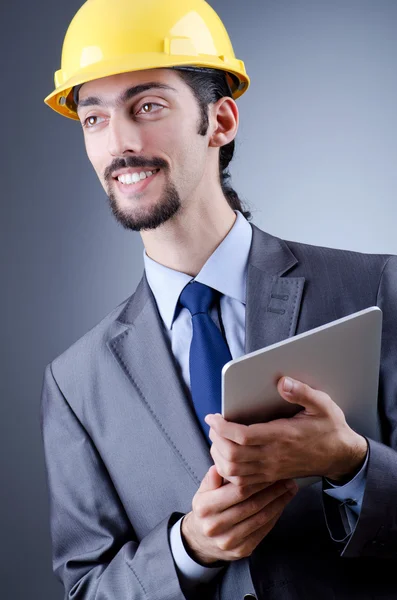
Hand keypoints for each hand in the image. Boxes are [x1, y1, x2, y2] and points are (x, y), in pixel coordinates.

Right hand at [181, 465, 297, 564]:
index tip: (272, 471)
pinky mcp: (241, 551)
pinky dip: (275, 516)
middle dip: (274, 491)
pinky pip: (263, 531)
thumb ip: (212, 479)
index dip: (258, 481)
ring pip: (261, 518)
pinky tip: (282, 504)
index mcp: (204, 507)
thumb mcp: (203, 491)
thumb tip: (220, 466)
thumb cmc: (207, 509)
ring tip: (289, 490)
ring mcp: (229, 541)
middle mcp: (215, 526)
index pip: (238, 491)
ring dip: (279, 503)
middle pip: (252, 505)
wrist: (201, 540)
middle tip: (287, 480)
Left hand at [205, 376, 367, 485]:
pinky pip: (242, 482)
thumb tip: (282, 382)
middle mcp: (274, 456)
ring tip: (217, 438)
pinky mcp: (270, 477)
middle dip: (216, 439)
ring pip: (234, 471)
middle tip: (213, 424)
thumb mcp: (323, 405)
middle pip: (232, 455)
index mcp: (283, 436)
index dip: (222, 427)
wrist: (341, 457)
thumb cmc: (330, 429)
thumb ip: (302, 392)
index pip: (243, 436)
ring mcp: (271, 470)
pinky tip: (226, 457)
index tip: (213, 416)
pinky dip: (228, 471)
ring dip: (219, 455)